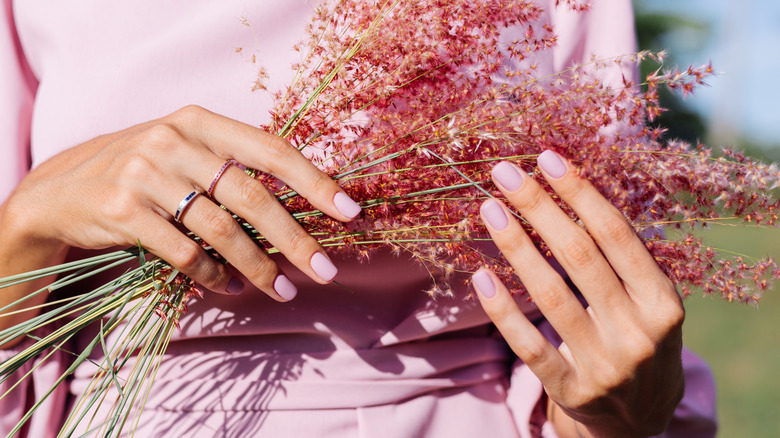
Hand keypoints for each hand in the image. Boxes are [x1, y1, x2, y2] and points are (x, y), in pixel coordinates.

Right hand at [0, 105, 360, 302]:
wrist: (63, 188)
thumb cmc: (145, 172)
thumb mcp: (186, 152)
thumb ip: (233, 167)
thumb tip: (302, 206)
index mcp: (201, 122)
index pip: (271, 150)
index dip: (314, 181)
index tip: (350, 211)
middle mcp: (175, 141)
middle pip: (252, 196)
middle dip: (294, 239)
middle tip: (324, 271)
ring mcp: (146, 173)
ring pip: (221, 230)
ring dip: (258, 266)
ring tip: (282, 290)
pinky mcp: (123, 210)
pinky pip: (183, 253)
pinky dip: (212, 275)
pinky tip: (229, 286)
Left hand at [472, 151, 684, 436]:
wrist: (641, 415)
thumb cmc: (638, 337)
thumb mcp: (648, 299)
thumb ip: (620, 257)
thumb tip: (568, 187)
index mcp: (663, 302)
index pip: (616, 235)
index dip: (580, 193)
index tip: (546, 159)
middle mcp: (639, 333)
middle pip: (579, 256)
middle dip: (539, 207)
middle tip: (504, 172)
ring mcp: (606, 366)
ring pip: (550, 295)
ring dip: (516, 245)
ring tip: (489, 209)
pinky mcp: (572, 391)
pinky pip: (529, 345)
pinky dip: (502, 310)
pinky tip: (481, 275)